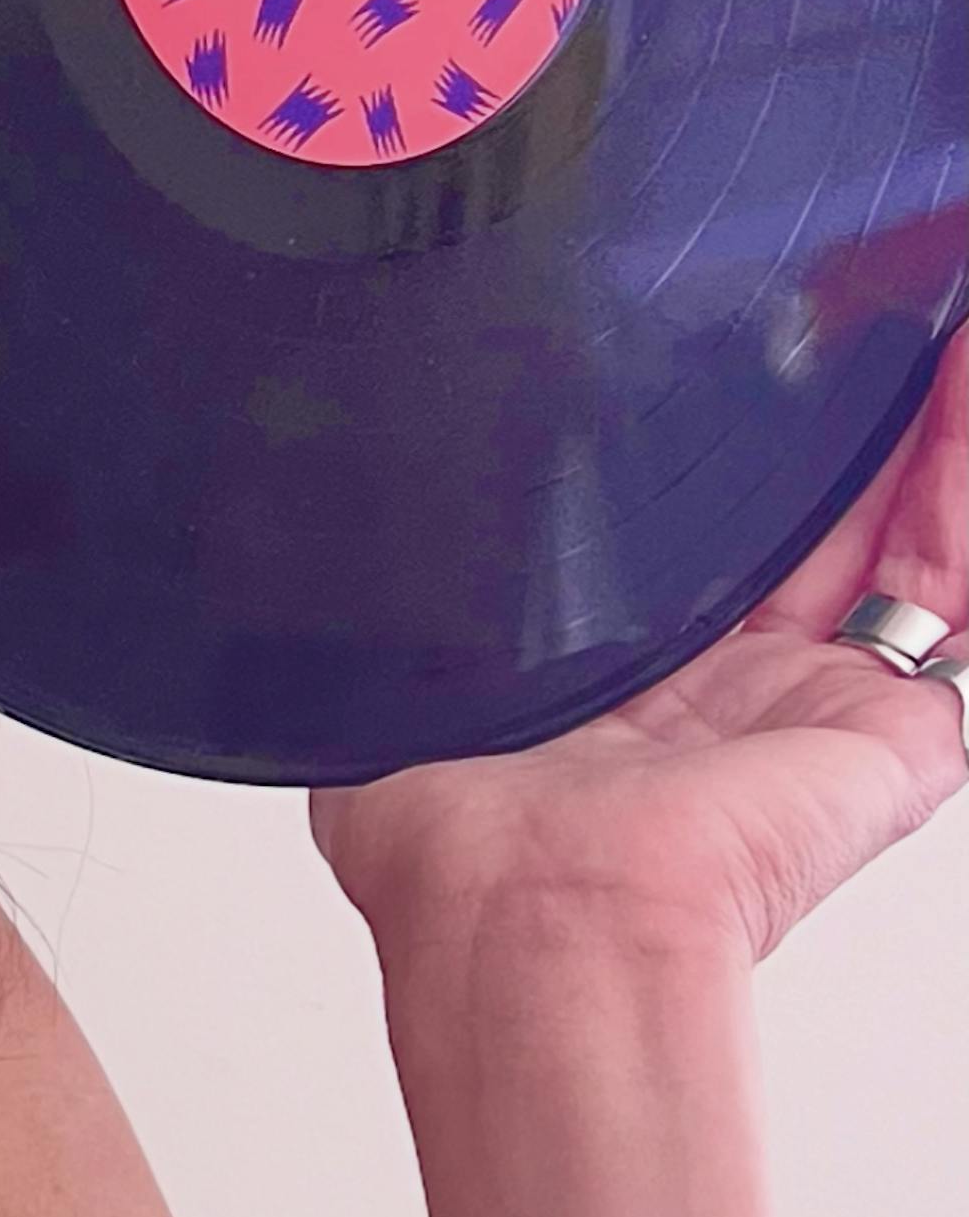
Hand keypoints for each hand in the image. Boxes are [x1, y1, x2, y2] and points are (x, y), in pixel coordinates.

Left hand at [310, 327, 968, 971]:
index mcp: (611, 679)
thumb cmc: (455, 840)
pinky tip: (961, 370)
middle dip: (841, 414)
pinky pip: (949, 574)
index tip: (743, 348)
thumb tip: (313, 512)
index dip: (723, 447)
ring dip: (922, 425)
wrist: (545, 910)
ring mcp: (818, 703)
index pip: (693, 536)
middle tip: (864, 305)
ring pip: (899, 536)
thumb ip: (405, 592)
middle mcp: (724, 691)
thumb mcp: (399, 677)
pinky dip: (959, 467)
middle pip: (813, 522)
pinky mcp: (898, 730)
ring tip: (934, 317)